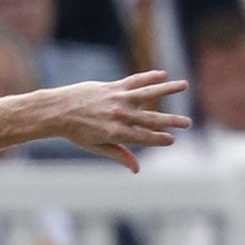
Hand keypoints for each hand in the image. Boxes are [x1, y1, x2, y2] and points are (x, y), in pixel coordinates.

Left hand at [45, 71, 190, 170]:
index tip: (172, 139)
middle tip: (188, 123)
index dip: (159, 139)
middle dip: (171, 121)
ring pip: (148, 94)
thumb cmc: (76, 132)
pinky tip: (163, 74)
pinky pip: (134, 81)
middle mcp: (119, 115)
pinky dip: (149, 77)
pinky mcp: (112, 87)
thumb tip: (137, 169)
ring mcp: (117, 99)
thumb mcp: (97, 147)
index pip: (144, 137)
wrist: (57, 111)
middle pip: (151, 119)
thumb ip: (119, 155)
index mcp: (116, 133)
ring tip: (184, 85)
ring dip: (167, 89)